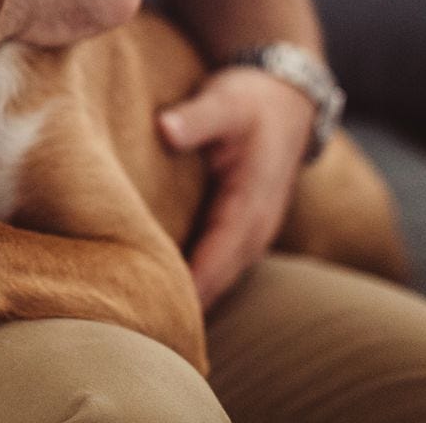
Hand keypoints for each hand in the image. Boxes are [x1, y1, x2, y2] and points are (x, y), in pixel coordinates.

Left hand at [158, 66, 314, 308]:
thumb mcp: (225, 101)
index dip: (190, 285)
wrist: (287, 97)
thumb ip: (195, 118)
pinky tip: (165, 292)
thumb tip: (166, 129)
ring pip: (220, 277)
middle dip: (186, 305)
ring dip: (191, 298)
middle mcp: (256, 226)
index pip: (217, 256)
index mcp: (250, 202)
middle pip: (218, 279)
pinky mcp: (241, 228)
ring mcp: (252, 231)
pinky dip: (197, 280)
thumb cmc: (251, 100)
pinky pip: (218, 265)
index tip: (158, 309)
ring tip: (146, 322)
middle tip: (139, 328)